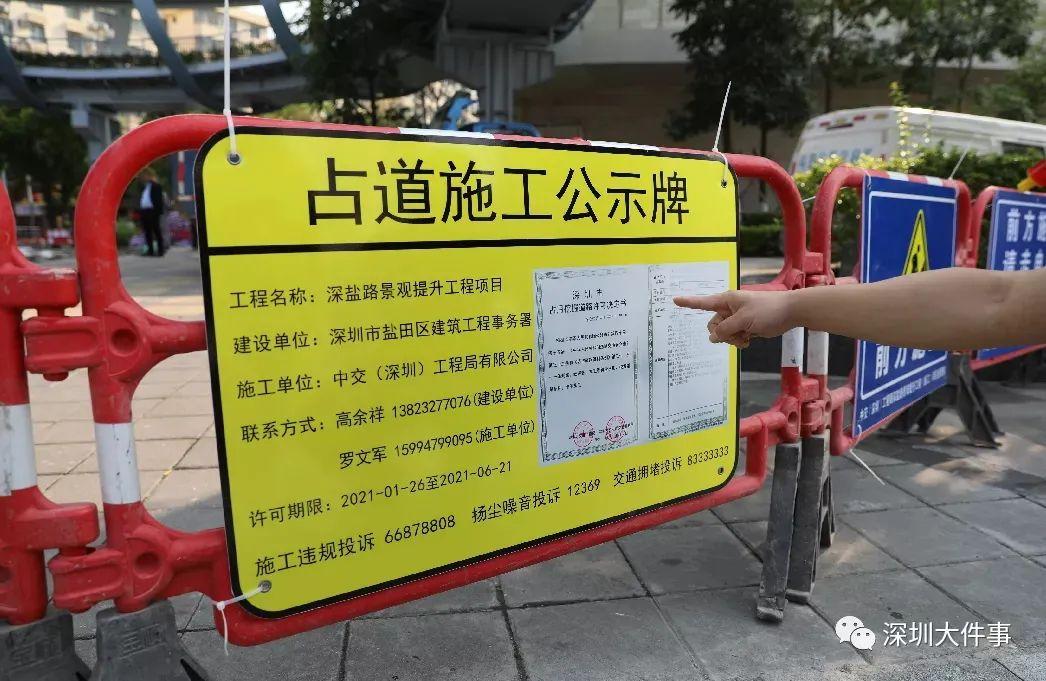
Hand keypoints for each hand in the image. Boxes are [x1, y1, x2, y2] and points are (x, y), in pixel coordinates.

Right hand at [673, 290, 794, 346]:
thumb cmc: (767, 310)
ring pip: (724, 334)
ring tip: (746, 338)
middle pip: (714, 325)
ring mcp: (737, 318)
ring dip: (732, 339)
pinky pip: (733, 337)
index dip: (688, 302)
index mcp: (726, 300)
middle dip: (722, 334)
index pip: (703, 302)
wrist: (790, 312)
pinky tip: (749, 341)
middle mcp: (729, 309)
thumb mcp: (743, 320)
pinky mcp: (745, 327)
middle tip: (737, 335)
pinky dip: (739, 341)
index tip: (674, 300)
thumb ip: (726, 329)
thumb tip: (713, 337)